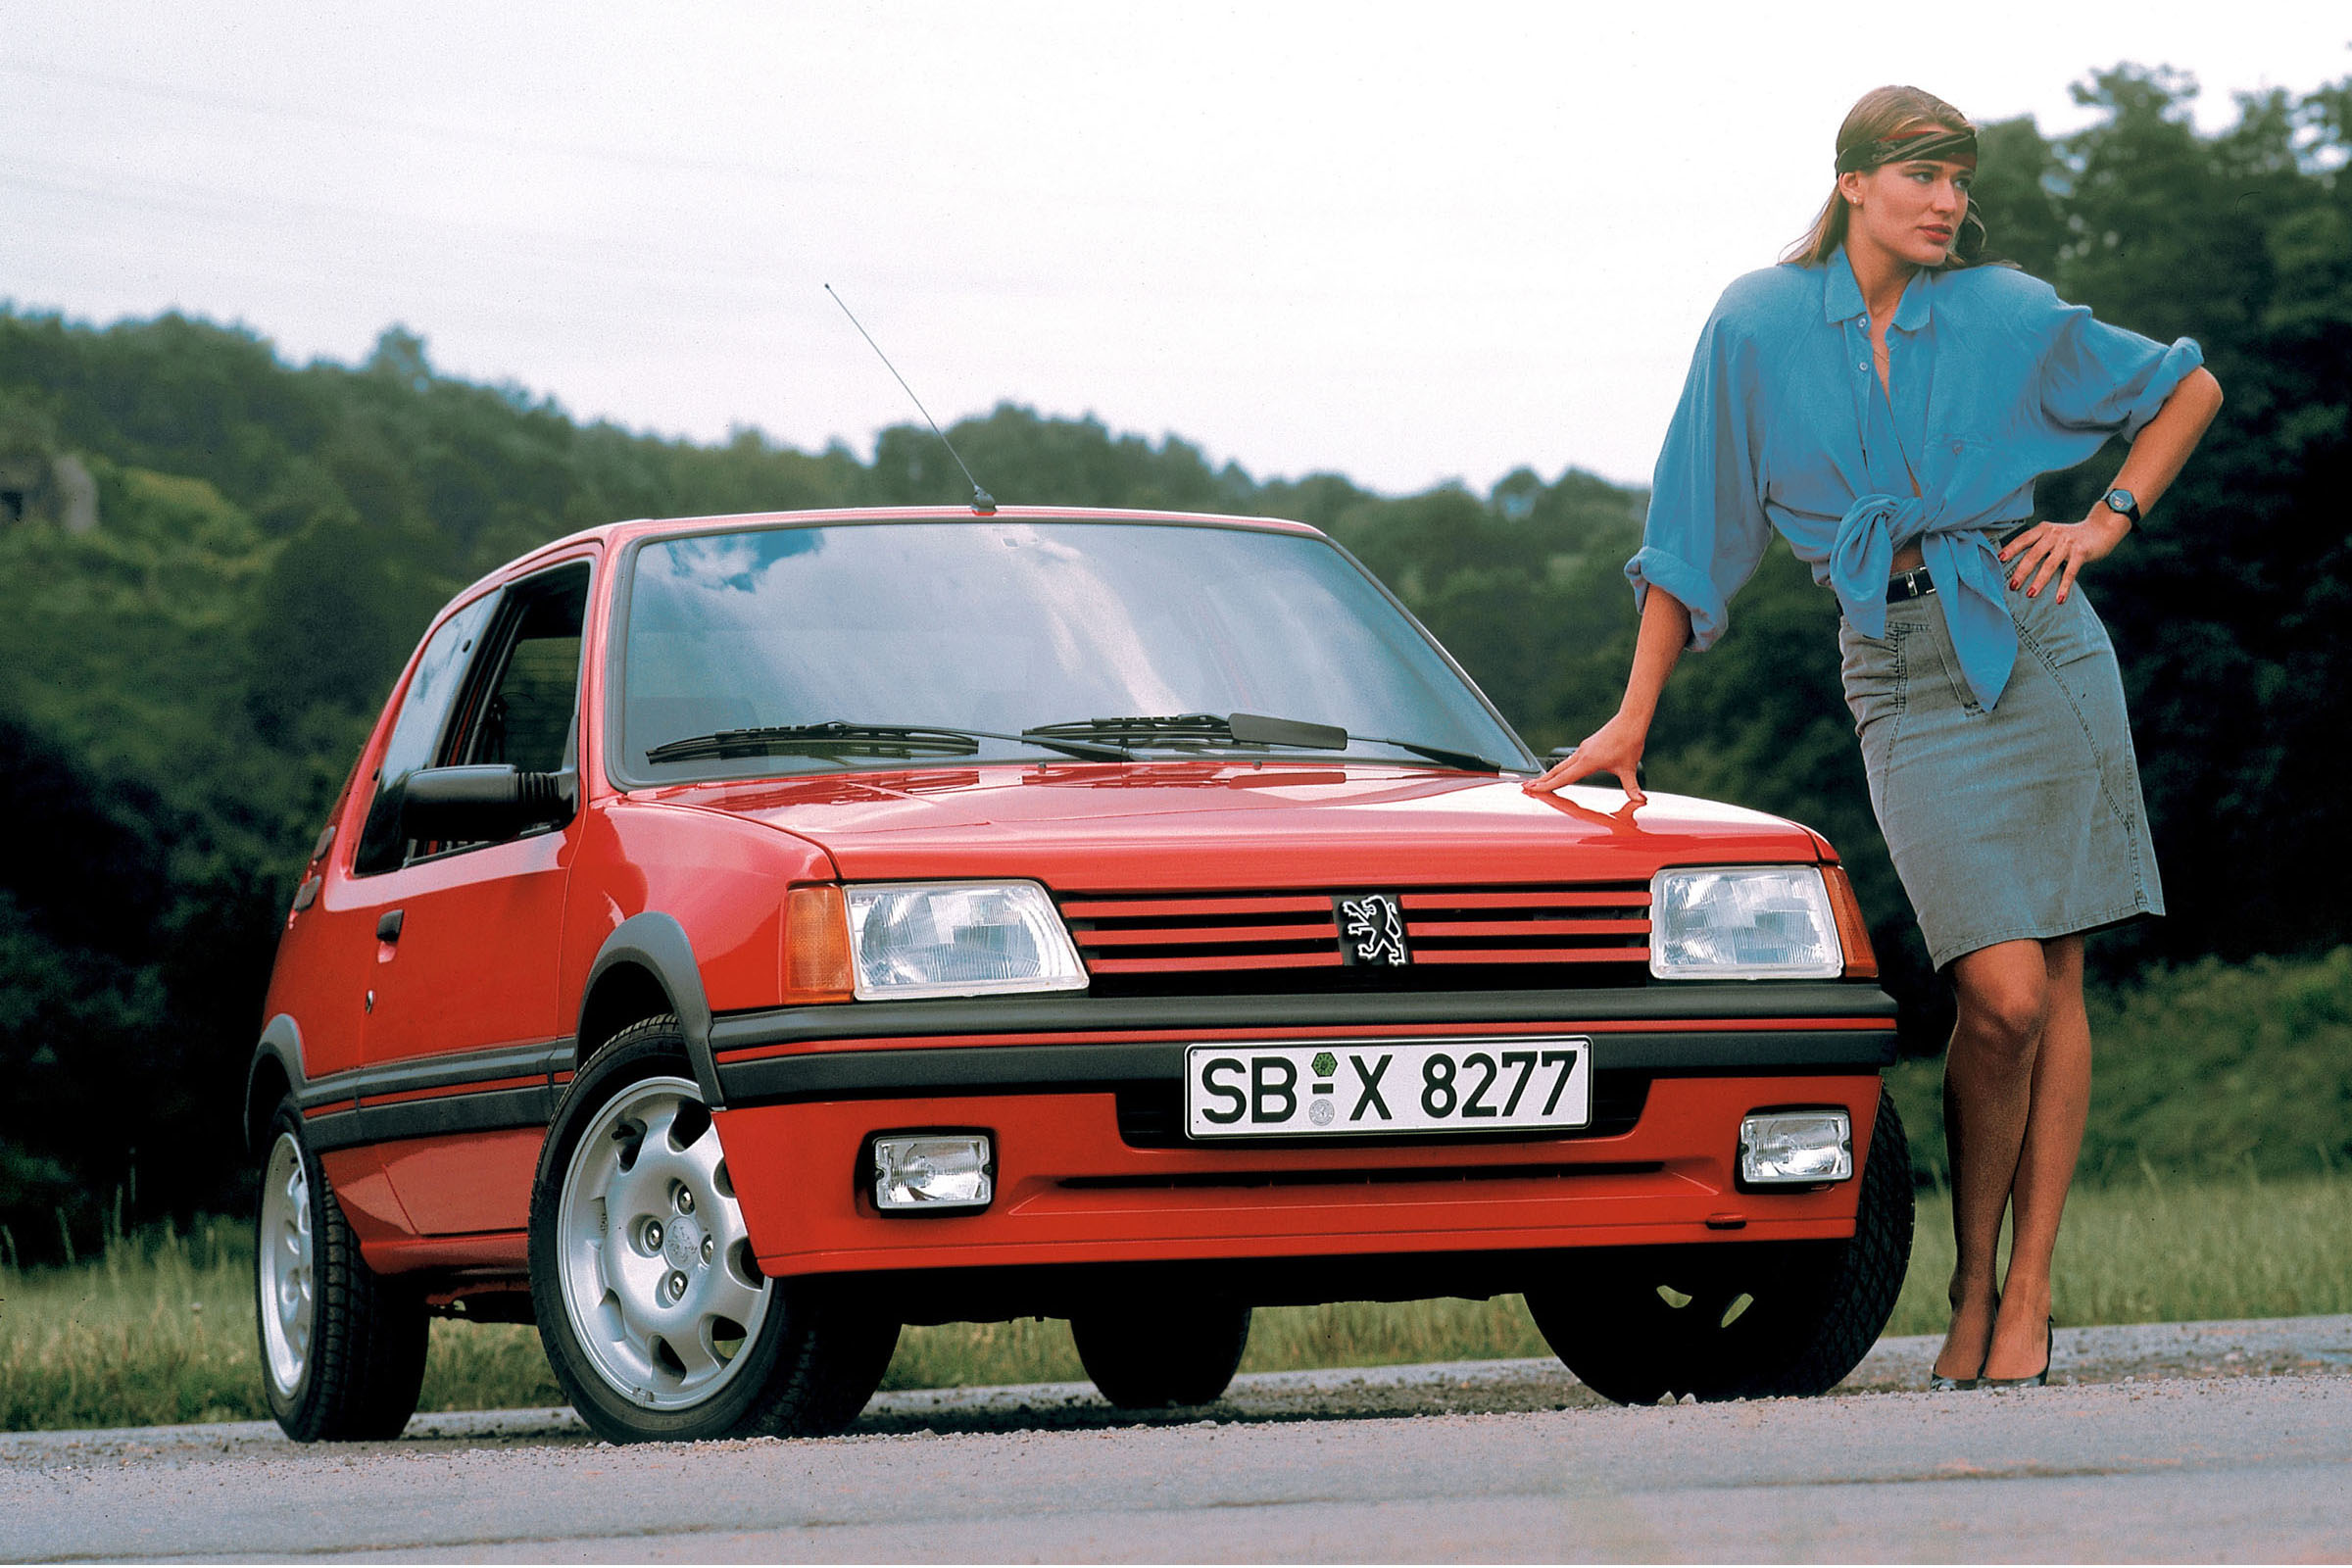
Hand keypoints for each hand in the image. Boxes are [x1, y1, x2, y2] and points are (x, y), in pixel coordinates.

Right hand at [1524, 710, 1649, 804]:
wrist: (1630, 721)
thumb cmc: (1629, 742)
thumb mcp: (1630, 768)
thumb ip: (1632, 787)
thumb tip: (1641, 800)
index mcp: (1587, 762)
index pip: (1563, 778)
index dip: (1547, 786)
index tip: (1533, 790)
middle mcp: (1581, 755)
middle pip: (1556, 771)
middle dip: (1541, 781)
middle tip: (1525, 788)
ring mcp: (1583, 749)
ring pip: (1561, 765)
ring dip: (1549, 774)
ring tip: (1537, 782)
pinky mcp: (1587, 746)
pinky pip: (1569, 760)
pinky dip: (1560, 768)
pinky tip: (1559, 772)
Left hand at [1998, 509, 2129, 604]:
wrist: (2102, 527)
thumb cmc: (2072, 536)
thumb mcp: (2054, 535)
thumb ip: (2038, 545)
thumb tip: (2017, 566)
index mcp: (2044, 530)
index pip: (2024, 539)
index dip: (2011, 549)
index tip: (1999, 559)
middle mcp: (2054, 535)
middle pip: (2033, 554)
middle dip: (2021, 571)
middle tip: (2012, 586)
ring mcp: (2068, 543)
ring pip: (2049, 564)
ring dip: (2039, 581)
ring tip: (2030, 594)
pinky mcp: (2081, 552)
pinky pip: (2070, 572)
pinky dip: (2064, 587)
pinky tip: (2059, 599)